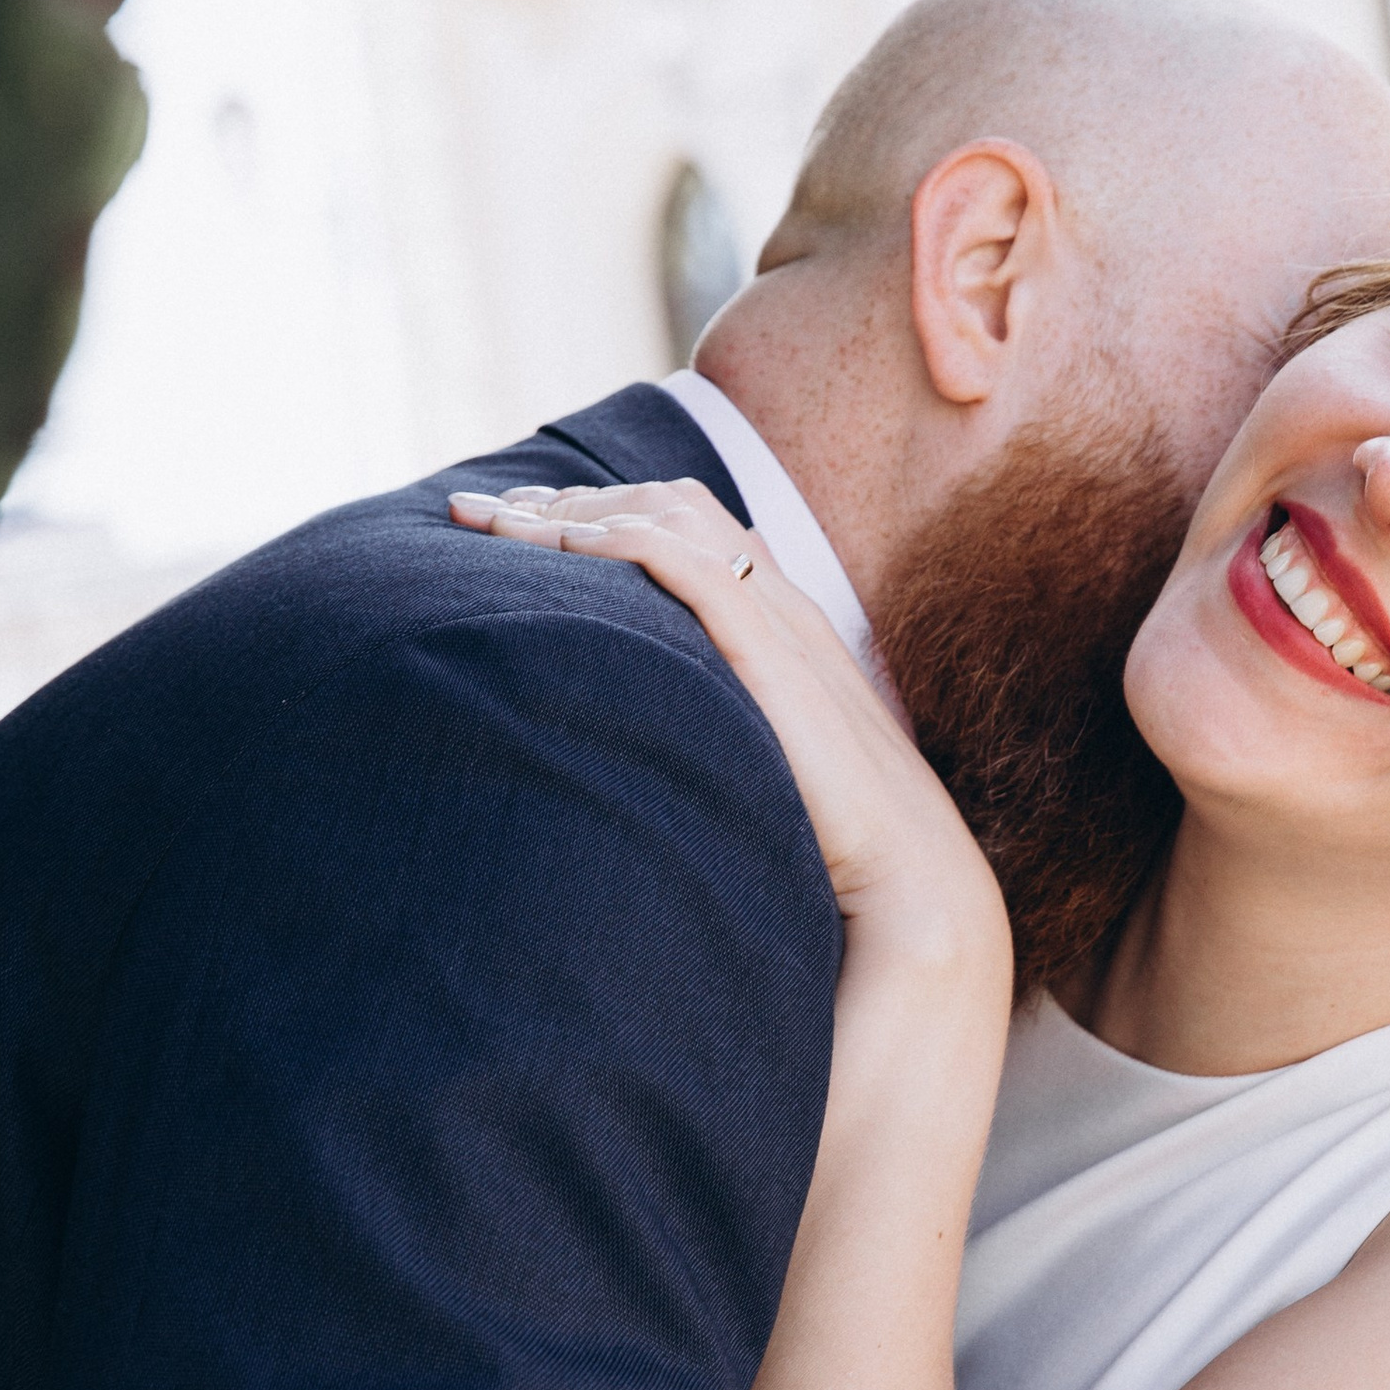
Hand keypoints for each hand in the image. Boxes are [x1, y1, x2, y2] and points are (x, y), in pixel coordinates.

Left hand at [451, 481, 1006, 982]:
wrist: (913, 889)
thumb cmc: (837, 857)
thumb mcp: (756, 780)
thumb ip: (707, 749)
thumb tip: (631, 775)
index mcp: (782, 631)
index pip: (684, 530)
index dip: (596, 517)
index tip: (514, 530)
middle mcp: (783, 610)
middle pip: (667, 503)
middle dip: (567, 499)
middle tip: (476, 511)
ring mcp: (783, 626)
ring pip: (672, 517)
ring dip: (574, 511)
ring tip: (494, 521)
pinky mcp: (777, 655)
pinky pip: (691, 565)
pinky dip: (620, 542)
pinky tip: (556, 547)